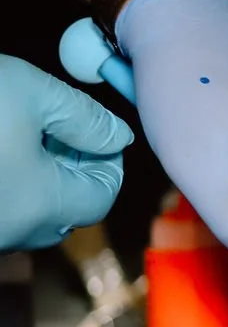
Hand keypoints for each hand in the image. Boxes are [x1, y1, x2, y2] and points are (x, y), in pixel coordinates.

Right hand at [0, 55, 131, 250]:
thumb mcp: (30, 94)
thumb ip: (85, 117)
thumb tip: (117, 136)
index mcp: (45, 208)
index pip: (103, 195)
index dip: (108, 157)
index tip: (99, 126)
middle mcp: (16, 233)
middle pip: (66, 204)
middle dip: (71, 162)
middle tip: (58, 121)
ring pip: (31, 205)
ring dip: (37, 169)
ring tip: (22, 126)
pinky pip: (4, 204)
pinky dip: (9, 177)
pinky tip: (0, 140)